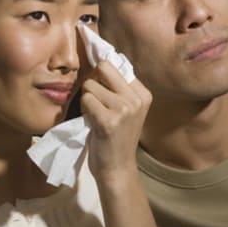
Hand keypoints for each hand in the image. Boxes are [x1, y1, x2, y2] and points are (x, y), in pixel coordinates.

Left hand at [80, 61, 151, 179]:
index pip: (114, 65)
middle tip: (98, 104)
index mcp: (143, 93)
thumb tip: (98, 58)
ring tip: (96, 117)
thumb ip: (117, 87)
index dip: (102, 76)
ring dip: (87, 101)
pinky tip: (93, 124)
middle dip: (93, 84)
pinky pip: (86, 100)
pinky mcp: (109, 121)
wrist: (117, 168)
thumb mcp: (125, 109)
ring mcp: (124, 109)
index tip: (103, 93)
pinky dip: (84, 111)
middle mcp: (137, 99)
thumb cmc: (116, 137)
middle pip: (103, 68)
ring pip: (90, 86)